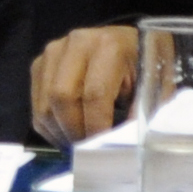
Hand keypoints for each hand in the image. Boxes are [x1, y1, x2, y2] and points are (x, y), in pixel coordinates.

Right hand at [31, 22, 141, 146]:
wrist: (129, 41)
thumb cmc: (145, 63)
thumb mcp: (156, 83)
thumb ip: (146, 110)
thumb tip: (128, 141)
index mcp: (109, 46)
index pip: (94, 94)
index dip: (96, 127)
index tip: (102, 148)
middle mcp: (76, 43)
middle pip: (62, 98)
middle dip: (74, 132)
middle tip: (88, 150)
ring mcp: (53, 52)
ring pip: (45, 105)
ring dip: (60, 133)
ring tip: (79, 145)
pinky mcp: (40, 64)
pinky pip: (36, 106)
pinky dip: (50, 128)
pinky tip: (68, 135)